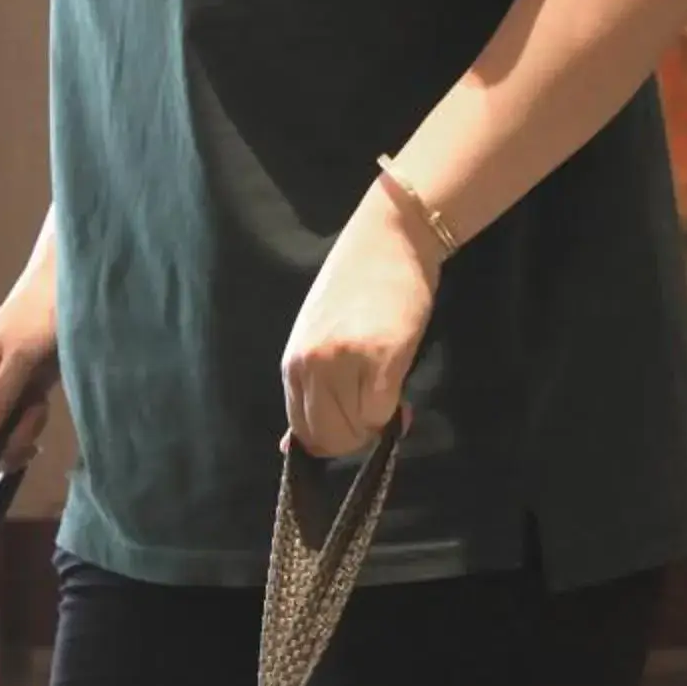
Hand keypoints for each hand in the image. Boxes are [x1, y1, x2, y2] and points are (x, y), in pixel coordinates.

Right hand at [0, 250, 61, 467]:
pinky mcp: (22, 384)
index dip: (5, 436)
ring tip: (44, 397)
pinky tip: (44, 400)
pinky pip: (22, 418)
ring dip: (31, 423)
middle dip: (20, 431)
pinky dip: (35, 416)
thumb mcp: (21, 356)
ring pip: (9, 429)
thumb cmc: (41, 311)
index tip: (33, 418)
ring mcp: (1, 386)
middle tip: (41, 406)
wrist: (68, 279)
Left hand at [283, 183, 440, 458]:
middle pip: (330, 439)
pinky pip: (383, 412)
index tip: (355, 420)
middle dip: (356, 436)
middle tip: (375, 409)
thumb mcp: (317, 339)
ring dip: (375, 422)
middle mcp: (310, 366)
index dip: (334, 438)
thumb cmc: (356, 287)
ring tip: (387, 391)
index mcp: (292, 364)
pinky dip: (394, 411)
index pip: (304, 433)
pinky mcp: (381, 356)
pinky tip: (398, 386)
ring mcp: (344, 362)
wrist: (390, 238)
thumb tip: (289, 446)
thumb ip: (307, 390)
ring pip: (357, 430)